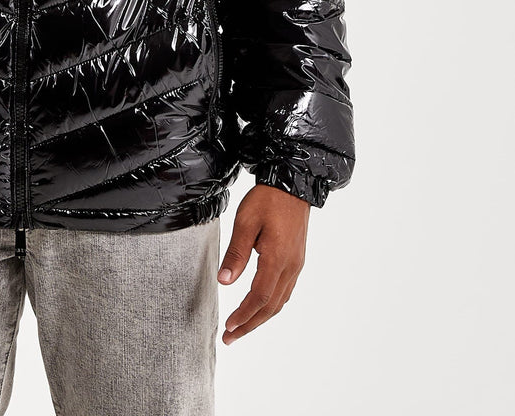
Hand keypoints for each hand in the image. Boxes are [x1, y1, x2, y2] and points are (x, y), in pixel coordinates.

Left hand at [217, 182, 308, 344]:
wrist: (293, 184)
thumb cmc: (268, 199)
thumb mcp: (245, 221)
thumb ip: (236, 253)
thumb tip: (225, 281)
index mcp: (277, 259)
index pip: (260, 297)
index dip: (243, 315)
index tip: (228, 327)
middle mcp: (291, 267)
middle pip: (271, 307)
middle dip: (250, 325)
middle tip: (230, 338)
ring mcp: (296, 264)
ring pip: (279, 301)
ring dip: (260, 318)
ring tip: (241, 328)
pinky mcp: (296, 260)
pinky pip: (284, 291)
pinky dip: (271, 305)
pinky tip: (260, 307)